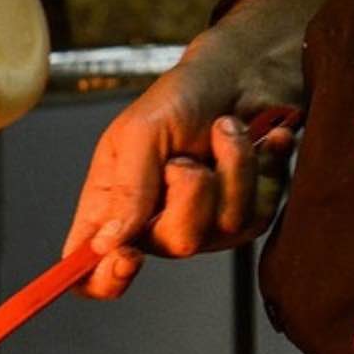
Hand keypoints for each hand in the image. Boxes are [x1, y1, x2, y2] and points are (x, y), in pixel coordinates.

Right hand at [62, 0, 328, 298]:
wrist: (241, 73)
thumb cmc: (179, 97)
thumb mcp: (140, 131)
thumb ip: (126, 188)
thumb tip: (107, 243)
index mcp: (111, 208)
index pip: (91, 271)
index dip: (103, 279)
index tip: (127, 256)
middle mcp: (154, 224)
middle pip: (173, 246)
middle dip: (191, 193)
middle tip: (187, 156)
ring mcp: (204, 224)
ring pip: (226, 227)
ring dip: (232, 166)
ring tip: (226, 128)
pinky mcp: (247, 214)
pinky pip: (260, 212)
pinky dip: (262, 166)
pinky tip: (262, 140)